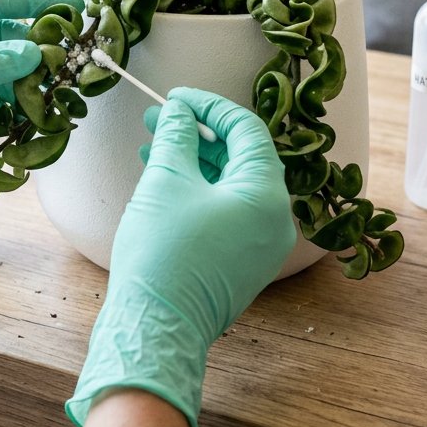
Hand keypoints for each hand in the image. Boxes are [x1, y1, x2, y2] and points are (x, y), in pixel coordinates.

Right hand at [66, 87, 295, 426]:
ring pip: (231, 186)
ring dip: (194, 161)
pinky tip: (164, 180)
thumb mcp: (166, 182)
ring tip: (152, 145)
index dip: (209, 107)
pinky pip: (227, 212)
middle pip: (241, 158)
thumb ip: (177, 138)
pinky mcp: (241, 263)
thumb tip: (180, 112)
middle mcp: (274, 219)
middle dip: (198, 134)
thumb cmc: (163, 253)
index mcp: (266, 195)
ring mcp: (261, 245)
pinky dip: (199, 190)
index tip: (175, 99)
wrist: (155, 327)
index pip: (246, 130)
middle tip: (159, 118)